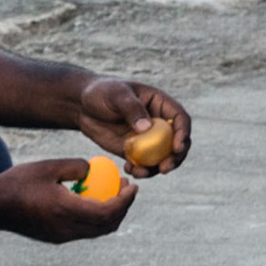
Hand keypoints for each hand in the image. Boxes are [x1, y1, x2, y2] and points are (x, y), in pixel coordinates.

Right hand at [0, 159, 137, 243]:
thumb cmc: (18, 183)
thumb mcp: (48, 166)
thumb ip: (75, 167)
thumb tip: (93, 170)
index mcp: (66, 210)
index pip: (107, 211)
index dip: (125, 200)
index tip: (133, 185)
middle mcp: (67, 229)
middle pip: (107, 225)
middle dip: (123, 208)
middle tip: (127, 188)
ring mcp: (62, 236)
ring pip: (97, 231)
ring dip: (111, 214)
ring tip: (114, 193)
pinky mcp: (56, 238)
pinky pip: (85, 231)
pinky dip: (97, 218)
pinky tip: (93, 199)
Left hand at [76, 78, 192, 176]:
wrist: (82, 106)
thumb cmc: (101, 92)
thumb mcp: (116, 95)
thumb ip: (131, 109)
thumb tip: (147, 128)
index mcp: (160, 104)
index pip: (180, 119)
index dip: (183, 133)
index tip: (176, 148)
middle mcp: (158, 122)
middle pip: (177, 142)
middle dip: (175, 158)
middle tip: (164, 169)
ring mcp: (148, 138)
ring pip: (162, 157)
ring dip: (157, 169)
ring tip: (140, 173)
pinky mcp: (135, 151)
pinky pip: (145, 164)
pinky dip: (141, 171)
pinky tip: (129, 170)